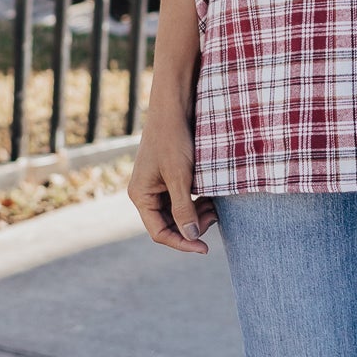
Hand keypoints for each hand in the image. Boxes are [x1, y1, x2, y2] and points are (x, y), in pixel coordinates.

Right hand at [128, 103, 214, 253]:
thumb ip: (184, 208)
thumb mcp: (180, 177)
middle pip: (168, 224)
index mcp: (140, 196)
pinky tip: (211, 197)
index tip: (205, 248)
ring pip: (177, 212)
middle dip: (191, 226)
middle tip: (215, 218)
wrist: (174, 108)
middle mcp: (145, 193)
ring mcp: (157, 185)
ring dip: (197, 214)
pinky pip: (182, 198)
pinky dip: (197, 202)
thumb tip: (191, 236)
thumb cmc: (173, 140)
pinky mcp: (168, 176)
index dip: (182, 243)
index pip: (159, 232)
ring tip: (216, 207)